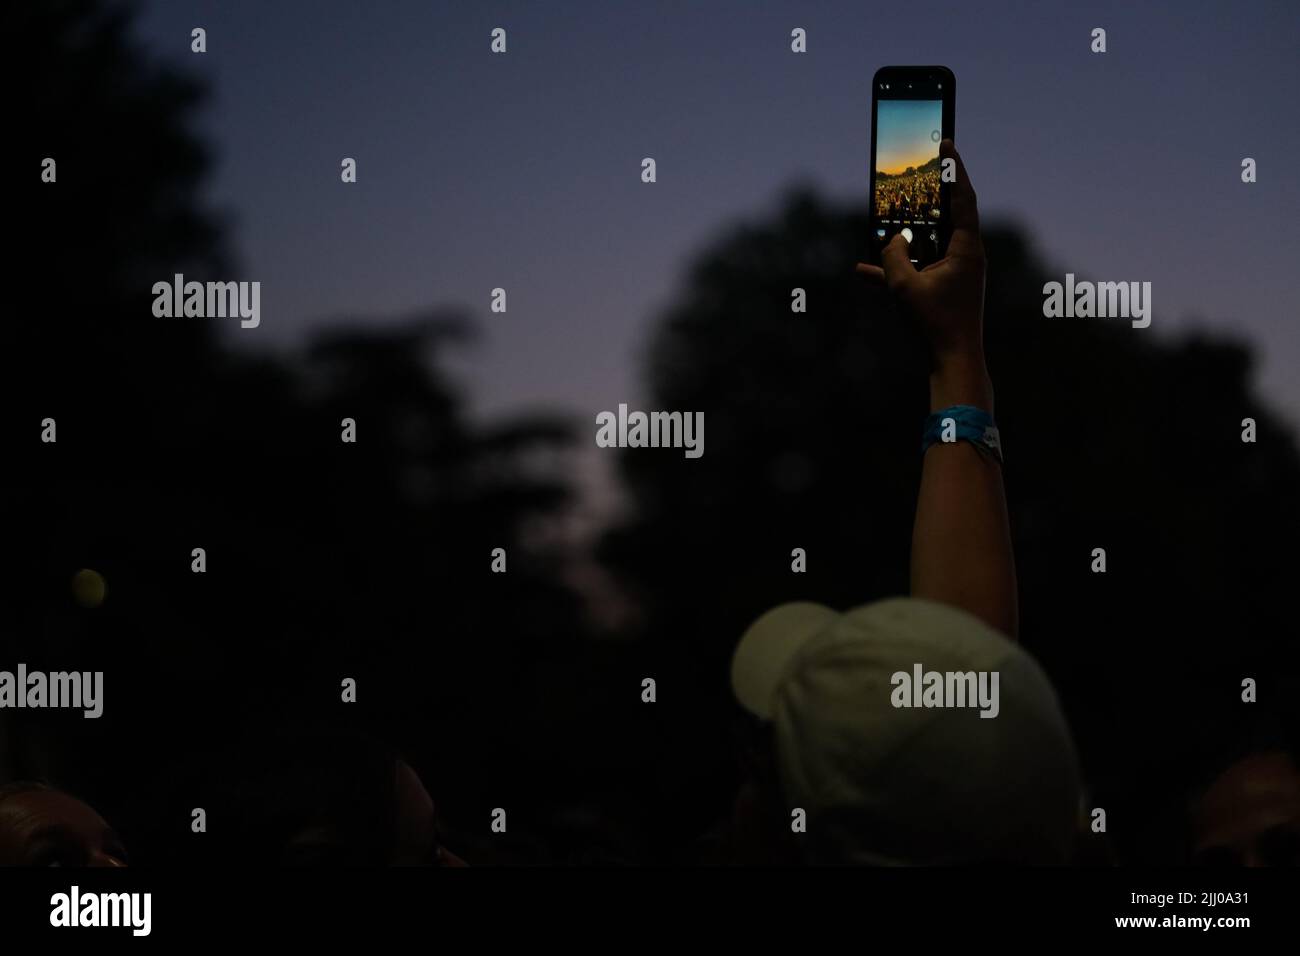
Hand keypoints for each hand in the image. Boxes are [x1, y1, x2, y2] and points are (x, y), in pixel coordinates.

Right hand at [857, 139, 985, 365]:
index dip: (954, 169)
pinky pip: (918, 267)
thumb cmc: (936, 324)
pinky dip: (897, 266)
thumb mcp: (905, 287)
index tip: (946, 142)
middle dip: (927, 195)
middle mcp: (966, 255)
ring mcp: (956, 272)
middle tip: (916, 169)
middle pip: (945, 214)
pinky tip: (863, 269)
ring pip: (927, 241)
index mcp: (967, 248)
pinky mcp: (943, 287)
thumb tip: (891, 239)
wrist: (954, 361)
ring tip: (884, 220)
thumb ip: (893, 256)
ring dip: (905, 234)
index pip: (962, 197)